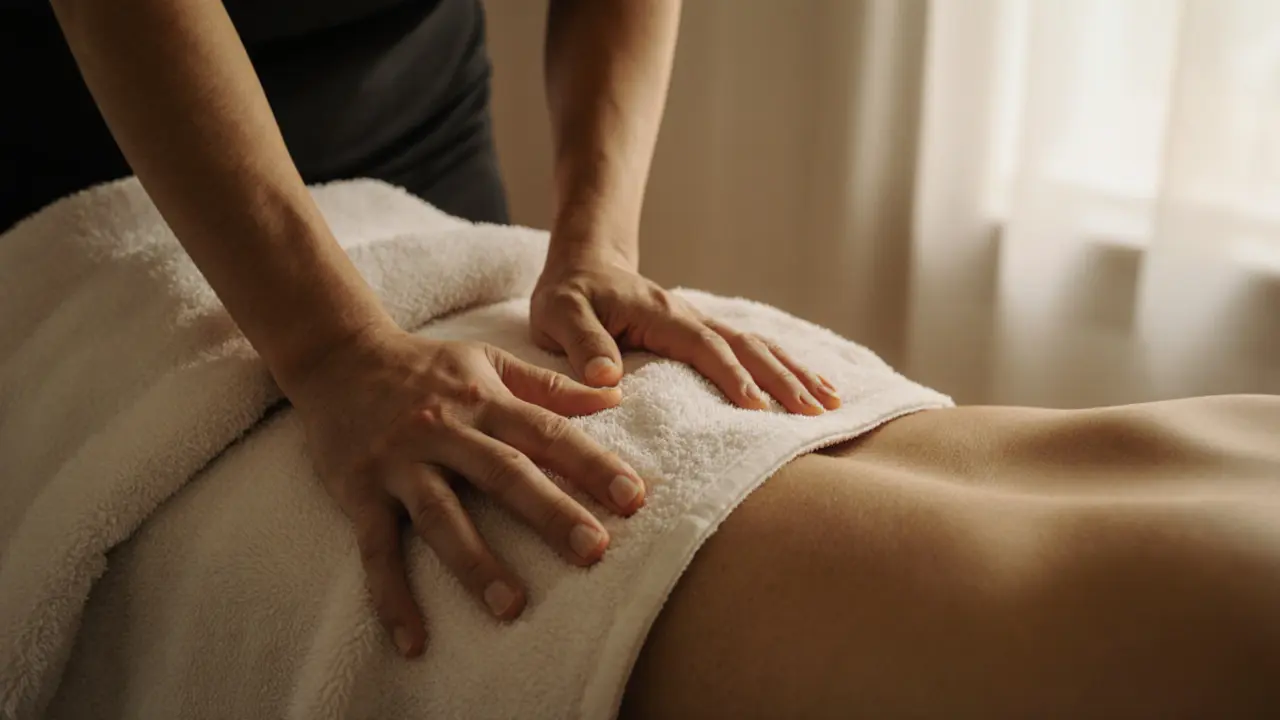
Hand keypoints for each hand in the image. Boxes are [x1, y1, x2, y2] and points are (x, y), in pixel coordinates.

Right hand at [285, 324, 645, 657]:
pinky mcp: (359, 492)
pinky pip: (376, 550)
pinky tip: (414, 640)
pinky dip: (393, 597)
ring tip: (512, 607)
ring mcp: (401, 463)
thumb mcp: (489, 360)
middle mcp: (445, 431)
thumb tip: (615, 397)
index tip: (633, 497)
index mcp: (483, 401)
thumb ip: (550, 386)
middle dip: (550, 512)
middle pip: (503, 473)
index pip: (546, 433)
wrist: (336, 354)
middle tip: (595, 551)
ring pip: (441, 516)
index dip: (591, 463)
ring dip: (476, 563)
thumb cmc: (425, 365)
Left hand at [530, 250, 841, 414]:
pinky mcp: (704, 334)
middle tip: (815, 414)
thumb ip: (582, 343)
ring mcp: (702, 324)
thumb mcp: (559, 315)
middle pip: (747, 347)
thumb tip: (607, 379)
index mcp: (661, 314)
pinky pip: (752, 349)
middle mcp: (690, 317)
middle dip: (783, 380)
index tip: (758, 409)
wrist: (584, 266)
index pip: (705, 347)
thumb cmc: (569, 294)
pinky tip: (810, 387)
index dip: (732, 376)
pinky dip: (785, 367)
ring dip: (795, 373)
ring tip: (831, 403)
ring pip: (759, 346)